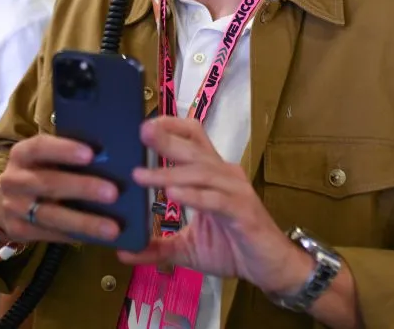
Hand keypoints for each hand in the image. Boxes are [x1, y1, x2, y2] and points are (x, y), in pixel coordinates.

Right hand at [0, 134, 122, 244]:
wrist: (4, 203)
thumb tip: (108, 159)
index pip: (40, 147)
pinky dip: (75, 235)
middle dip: (83, 188)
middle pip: (49, 183)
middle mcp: (14, 180)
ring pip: (51, 215)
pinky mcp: (18, 230)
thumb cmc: (37, 172)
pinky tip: (96, 237)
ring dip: (83, 222)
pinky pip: (51, 234)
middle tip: (113, 193)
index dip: (64, 150)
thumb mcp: (43, 159)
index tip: (91, 154)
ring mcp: (14, 207)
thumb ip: (68, 157)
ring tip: (111, 228)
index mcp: (22, 154)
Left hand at [117, 116, 313, 295]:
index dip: (172, 126)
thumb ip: (158, 247)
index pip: (194, 137)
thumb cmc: (232, 250)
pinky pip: (215, 199)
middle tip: (140, 131)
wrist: (270, 268)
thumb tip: (123, 252)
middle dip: (166, 139)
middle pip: (193, 148)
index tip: (145, 125)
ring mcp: (235, 191)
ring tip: (140, 175)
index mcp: (211, 174)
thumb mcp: (188, 248)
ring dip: (168, 173)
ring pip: (201, 172)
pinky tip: (172, 195)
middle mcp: (224, 174)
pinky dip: (193, 196)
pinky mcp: (242, 211)